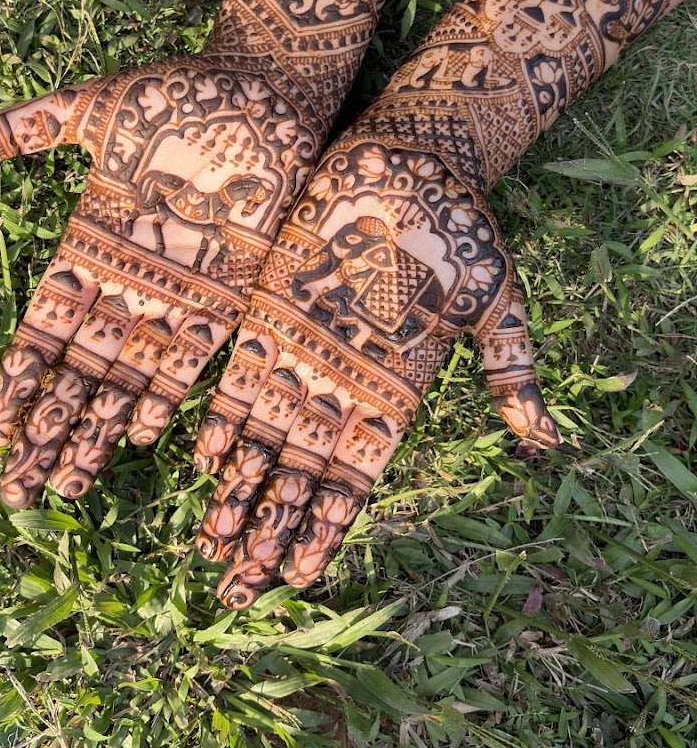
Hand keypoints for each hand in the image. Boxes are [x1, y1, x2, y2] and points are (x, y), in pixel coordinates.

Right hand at [0, 57, 317, 507]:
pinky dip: (164, 396)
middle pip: (77, 369)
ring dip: (97, 428)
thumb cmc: (177, 90)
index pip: (42, 327)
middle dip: (48, 428)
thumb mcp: (88, 109)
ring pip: (127, 374)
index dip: (17, 381)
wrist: (266, 85)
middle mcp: (128, 277)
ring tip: (69, 483)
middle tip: (19, 487)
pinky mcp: (228, 290)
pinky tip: (135, 437)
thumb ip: (18, 131)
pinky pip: (191, 356)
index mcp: (88, 239)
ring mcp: (177, 287)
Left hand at [193, 126, 559, 607]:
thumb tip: (546, 441)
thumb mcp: (495, 301)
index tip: (298, 578)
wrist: (412, 160)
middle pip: (300, 470)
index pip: (355, 475)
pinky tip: (201, 460)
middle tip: (232, 587)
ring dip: (237, 488)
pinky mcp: (271, 305)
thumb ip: (509, 372)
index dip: (326, 527)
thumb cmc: (461, 228)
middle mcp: (344, 378)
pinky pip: (240, 373)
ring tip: (209, 545)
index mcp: (396, 390)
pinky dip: (223, 416)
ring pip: (264, 433)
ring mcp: (305, 344)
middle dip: (269, 527)